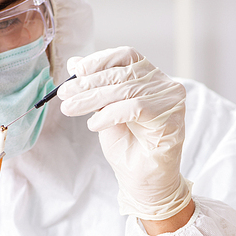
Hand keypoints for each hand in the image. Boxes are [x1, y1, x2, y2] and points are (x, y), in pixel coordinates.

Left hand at [57, 47, 191, 220]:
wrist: (141, 180)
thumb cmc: (126, 146)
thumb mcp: (103, 111)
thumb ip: (94, 87)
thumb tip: (74, 62)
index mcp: (149, 77)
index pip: (126, 55)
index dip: (100, 60)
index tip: (76, 71)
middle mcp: (164, 84)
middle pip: (121, 74)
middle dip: (88, 84)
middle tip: (64, 94)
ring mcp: (170, 100)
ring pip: (125, 90)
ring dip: (92, 99)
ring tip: (70, 109)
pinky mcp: (171, 118)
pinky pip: (134, 107)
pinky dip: (109, 114)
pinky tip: (94, 125)